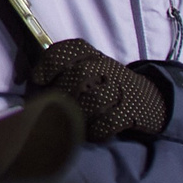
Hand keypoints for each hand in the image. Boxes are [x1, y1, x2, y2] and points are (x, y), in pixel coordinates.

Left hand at [29, 38, 170, 138]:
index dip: (51, 62)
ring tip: (74, 123)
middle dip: (62, 93)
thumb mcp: (90, 72)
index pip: (72, 49)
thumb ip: (64, 75)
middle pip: (80, 74)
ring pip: (96, 98)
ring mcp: (121, 89)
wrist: (150, 99)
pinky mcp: (132, 111)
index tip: (38, 79)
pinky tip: (92, 133)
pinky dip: (98, 129)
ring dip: (80, 113)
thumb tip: (32, 91)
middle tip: (56, 108)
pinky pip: (111, 120)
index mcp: (93, 56)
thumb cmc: (106, 87)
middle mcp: (106, 68)